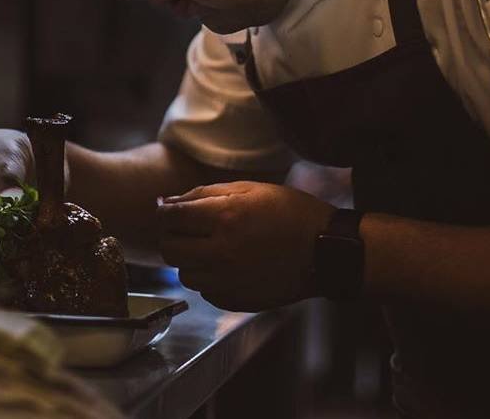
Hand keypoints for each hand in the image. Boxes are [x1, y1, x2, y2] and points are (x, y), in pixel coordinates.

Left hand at [156, 181, 332, 311]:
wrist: (326, 251)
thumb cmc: (291, 213)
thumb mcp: (249, 189)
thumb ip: (204, 194)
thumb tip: (167, 202)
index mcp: (224, 218)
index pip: (169, 218)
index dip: (163, 212)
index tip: (168, 211)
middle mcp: (222, 253)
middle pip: (169, 250)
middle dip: (171, 237)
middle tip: (185, 230)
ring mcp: (229, 281)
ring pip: (184, 275)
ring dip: (189, 260)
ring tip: (209, 248)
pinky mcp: (237, 300)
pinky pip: (205, 292)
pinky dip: (208, 280)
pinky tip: (226, 266)